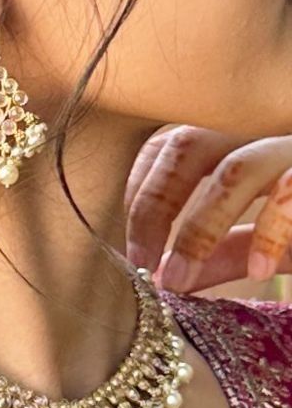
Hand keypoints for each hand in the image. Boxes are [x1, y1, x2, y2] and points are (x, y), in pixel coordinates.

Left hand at [124, 126, 291, 292]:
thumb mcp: (272, 240)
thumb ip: (224, 251)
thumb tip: (166, 278)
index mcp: (242, 137)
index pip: (169, 146)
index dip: (139, 190)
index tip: (131, 247)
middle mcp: (264, 128)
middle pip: (187, 146)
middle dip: (154, 206)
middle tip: (141, 264)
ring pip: (235, 168)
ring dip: (198, 228)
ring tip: (179, 278)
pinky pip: (290, 191)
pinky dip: (268, 233)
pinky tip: (257, 272)